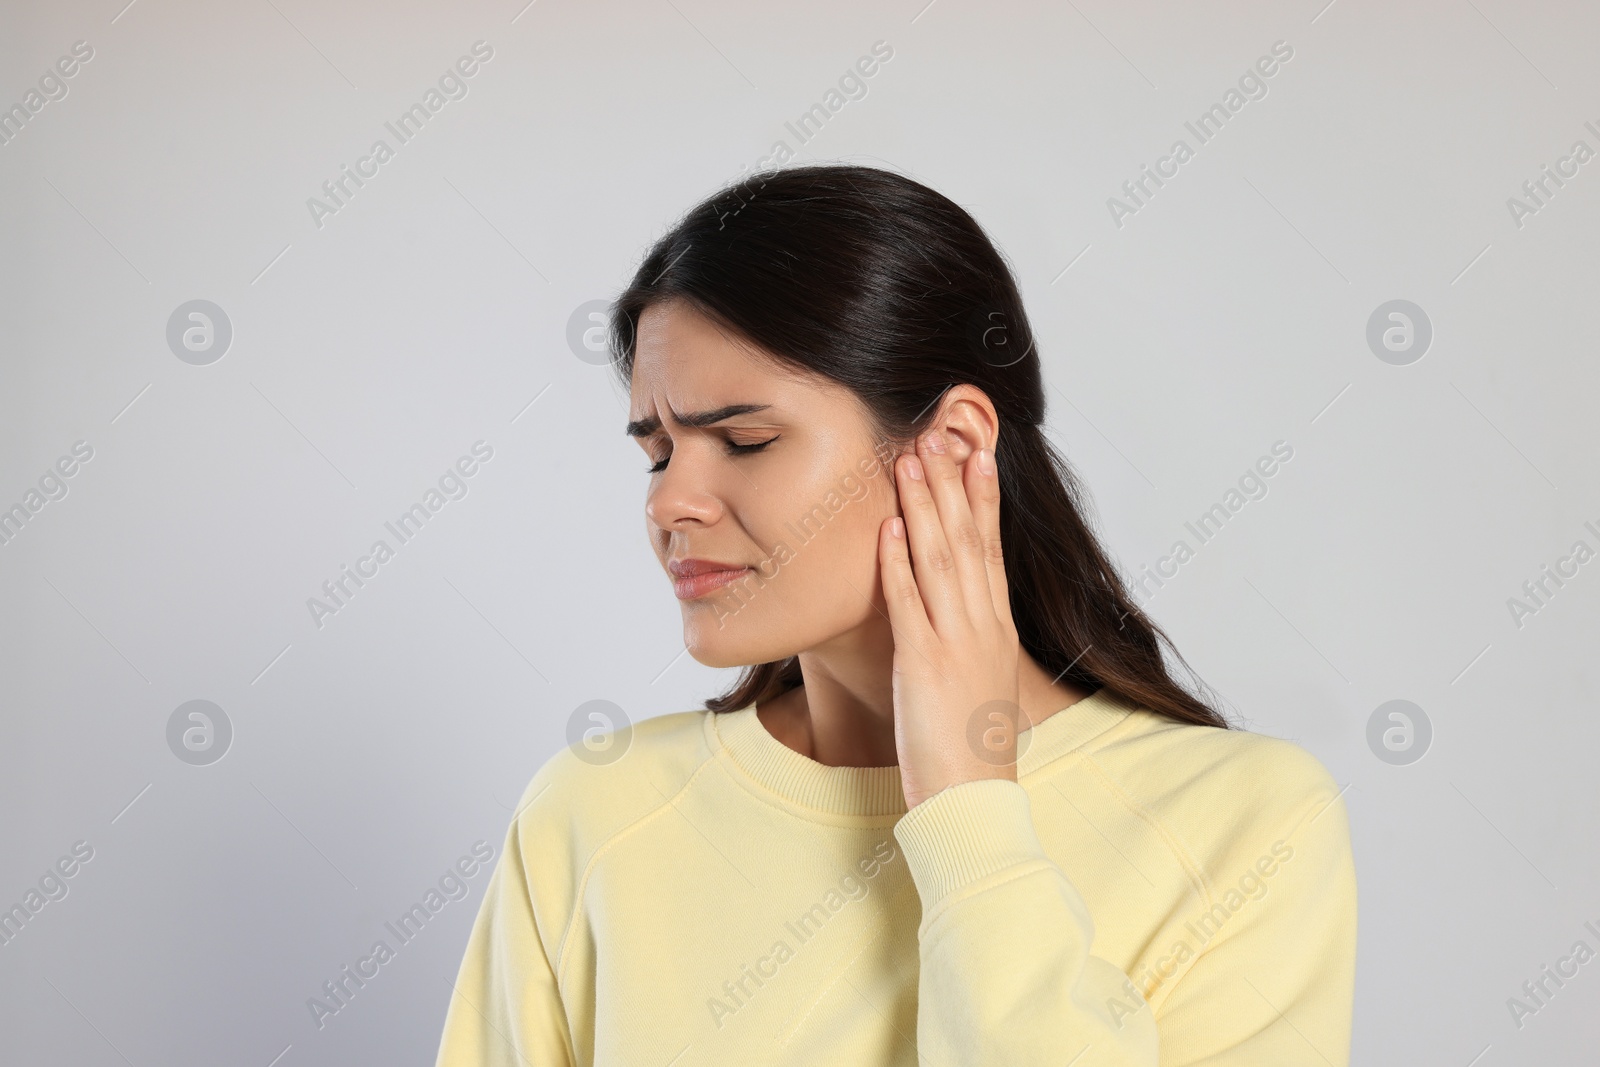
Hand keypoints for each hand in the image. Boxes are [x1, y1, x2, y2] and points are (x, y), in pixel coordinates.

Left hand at [879, 429, 1021, 809]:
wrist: (973, 801)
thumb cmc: (969, 750)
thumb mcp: (975, 682)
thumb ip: (966, 641)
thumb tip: (954, 614)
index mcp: (996, 629)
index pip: (990, 548)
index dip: (983, 498)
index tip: (975, 452)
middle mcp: (982, 626)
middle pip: (968, 540)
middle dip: (954, 483)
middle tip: (941, 432)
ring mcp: (955, 642)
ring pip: (940, 559)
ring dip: (925, 505)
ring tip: (913, 459)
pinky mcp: (923, 665)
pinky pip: (909, 603)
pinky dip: (898, 562)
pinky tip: (888, 527)